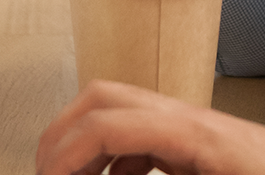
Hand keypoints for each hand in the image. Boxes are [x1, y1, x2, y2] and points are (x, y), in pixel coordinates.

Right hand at [37, 80, 264, 174]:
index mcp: (191, 130)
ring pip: (120, 116)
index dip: (63, 154)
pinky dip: (118, 163)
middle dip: (62, 136)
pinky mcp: (201, 144)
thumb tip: (113, 174)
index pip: (106, 121)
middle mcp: (188, 118)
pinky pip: (145, 140)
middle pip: (104, 98)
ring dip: (88, 149)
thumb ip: (150, 173)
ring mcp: (194, 127)